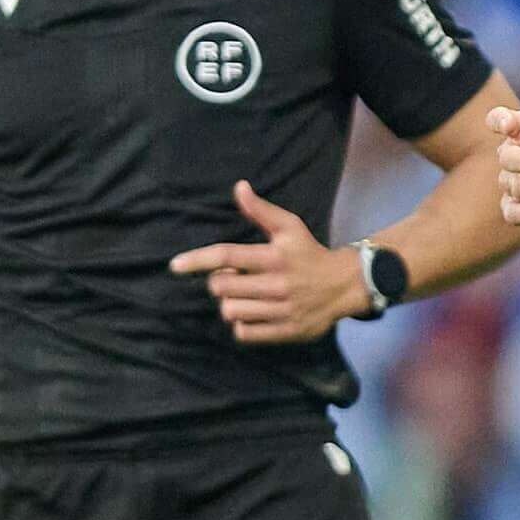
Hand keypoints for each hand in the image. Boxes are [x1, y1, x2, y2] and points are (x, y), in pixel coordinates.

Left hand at [168, 181, 370, 343]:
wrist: (344, 286)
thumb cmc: (309, 253)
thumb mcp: (289, 227)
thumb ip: (261, 210)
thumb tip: (239, 187)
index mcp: (274, 256)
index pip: (226, 256)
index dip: (197, 260)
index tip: (175, 266)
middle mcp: (277, 284)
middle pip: (222, 287)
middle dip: (220, 282)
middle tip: (234, 279)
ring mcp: (282, 310)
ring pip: (230, 311)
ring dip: (230, 304)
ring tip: (245, 297)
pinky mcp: (286, 331)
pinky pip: (245, 333)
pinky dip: (243, 324)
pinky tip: (254, 313)